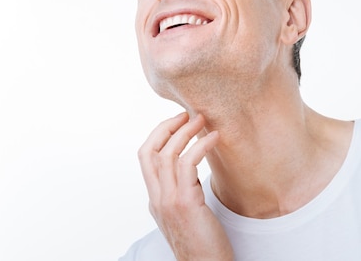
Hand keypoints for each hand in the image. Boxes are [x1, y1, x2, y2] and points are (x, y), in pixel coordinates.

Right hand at [138, 112, 233, 260]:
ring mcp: (168, 201)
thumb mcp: (186, 214)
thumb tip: (190, 173)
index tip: (177, 122)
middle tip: (187, 114)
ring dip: (184, 131)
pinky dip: (201, 146)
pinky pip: (188, 163)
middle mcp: (157, 199)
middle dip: (166, 127)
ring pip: (167, 154)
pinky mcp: (185, 203)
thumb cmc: (204, 245)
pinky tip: (214, 138)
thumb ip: (181, 193)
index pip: (146, 158)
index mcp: (155, 200)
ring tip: (202, 120)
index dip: (159, 135)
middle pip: (149, 151)